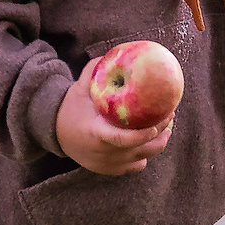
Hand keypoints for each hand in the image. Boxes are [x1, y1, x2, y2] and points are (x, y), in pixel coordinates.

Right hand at [57, 57, 172, 174]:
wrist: (54, 133)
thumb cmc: (70, 108)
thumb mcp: (78, 89)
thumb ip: (94, 72)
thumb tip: (116, 53)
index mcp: (96, 134)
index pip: (123, 139)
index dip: (143, 134)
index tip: (159, 122)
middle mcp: (104, 153)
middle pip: (141, 148)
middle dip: (160, 132)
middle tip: (170, 114)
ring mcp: (109, 164)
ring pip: (144, 157)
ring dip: (158, 143)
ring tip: (167, 126)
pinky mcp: (112, 170)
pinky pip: (137, 165)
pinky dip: (145, 153)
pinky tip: (150, 139)